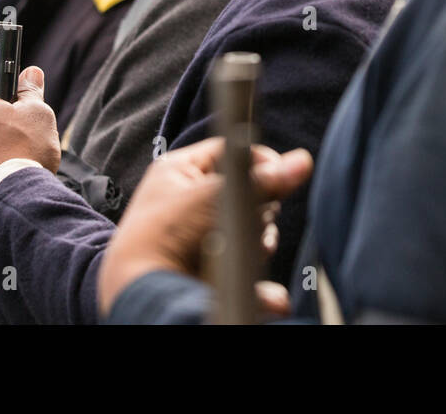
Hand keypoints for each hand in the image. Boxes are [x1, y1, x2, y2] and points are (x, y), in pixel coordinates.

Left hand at [97, 139, 311, 316]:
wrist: (144, 294)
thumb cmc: (166, 237)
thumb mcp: (215, 197)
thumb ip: (262, 180)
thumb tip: (302, 161)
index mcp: (181, 170)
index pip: (232, 152)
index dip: (259, 161)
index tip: (281, 174)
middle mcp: (192, 199)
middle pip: (248, 192)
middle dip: (259, 209)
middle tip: (255, 218)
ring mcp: (203, 234)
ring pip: (253, 228)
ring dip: (259, 241)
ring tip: (251, 250)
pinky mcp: (213, 266)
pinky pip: (247, 261)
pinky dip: (259, 275)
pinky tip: (267, 290)